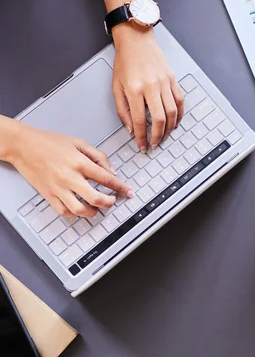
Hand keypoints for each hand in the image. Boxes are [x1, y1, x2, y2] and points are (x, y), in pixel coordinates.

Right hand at [7, 122, 133, 217]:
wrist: (24, 146)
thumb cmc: (50, 142)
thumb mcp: (79, 142)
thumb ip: (98, 156)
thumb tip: (111, 170)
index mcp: (80, 163)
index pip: (107, 179)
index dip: (120, 187)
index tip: (128, 192)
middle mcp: (70, 178)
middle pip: (95, 198)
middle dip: (109, 202)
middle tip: (113, 201)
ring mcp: (58, 188)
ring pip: (79, 210)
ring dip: (93, 212)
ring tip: (98, 209)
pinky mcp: (48, 195)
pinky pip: (63, 211)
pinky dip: (74, 214)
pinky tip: (80, 209)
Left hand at [112, 24, 183, 151]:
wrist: (136, 41)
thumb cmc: (125, 61)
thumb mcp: (116, 87)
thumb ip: (122, 110)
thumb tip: (131, 128)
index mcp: (134, 89)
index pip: (139, 120)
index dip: (142, 137)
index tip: (142, 145)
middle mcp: (151, 87)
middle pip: (159, 119)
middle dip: (157, 136)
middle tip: (154, 144)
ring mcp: (164, 83)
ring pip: (172, 112)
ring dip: (169, 128)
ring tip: (164, 136)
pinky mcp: (172, 79)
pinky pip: (180, 101)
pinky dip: (179, 114)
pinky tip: (175, 122)